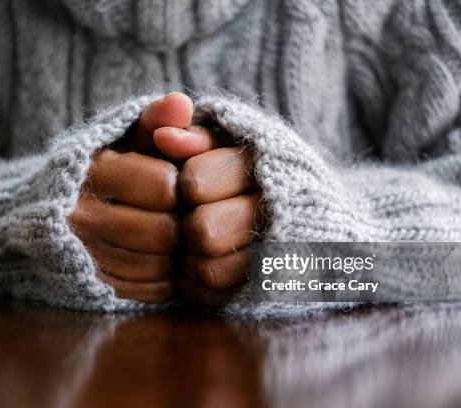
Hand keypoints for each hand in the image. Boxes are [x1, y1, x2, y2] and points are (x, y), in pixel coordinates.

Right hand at [69, 93, 192, 303]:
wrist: (36, 216)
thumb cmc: (93, 171)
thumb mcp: (118, 139)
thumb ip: (152, 121)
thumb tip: (182, 102)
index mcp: (91, 172)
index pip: (164, 186)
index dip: (177, 185)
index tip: (171, 182)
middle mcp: (81, 217)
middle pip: (164, 231)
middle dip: (178, 222)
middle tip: (175, 214)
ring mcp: (84, 257)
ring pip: (159, 265)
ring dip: (174, 253)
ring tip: (166, 236)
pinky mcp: (93, 288)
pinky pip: (150, 292)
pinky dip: (164, 278)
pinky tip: (158, 260)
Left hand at [178, 146, 261, 305]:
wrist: (297, 211)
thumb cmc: (241, 172)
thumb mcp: (222, 143)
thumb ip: (193, 135)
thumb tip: (163, 139)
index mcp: (263, 165)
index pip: (195, 181)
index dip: (186, 184)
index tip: (194, 184)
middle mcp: (276, 210)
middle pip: (203, 231)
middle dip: (190, 225)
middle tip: (194, 218)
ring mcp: (275, 253)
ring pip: (209, 270)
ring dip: (190, 260)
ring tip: (194, 244)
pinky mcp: (268, 285)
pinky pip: (215, 296)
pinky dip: (199, 285)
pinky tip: (203, 264)